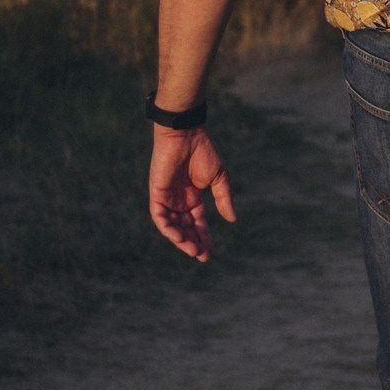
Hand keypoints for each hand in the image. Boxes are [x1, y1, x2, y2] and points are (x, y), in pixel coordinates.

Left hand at [148, 124, 236, 261]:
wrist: (185, 134)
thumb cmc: (202, 151)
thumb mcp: (218, 178)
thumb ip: (223, 198)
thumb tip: (232, 219)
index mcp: (193, 196)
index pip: (197, 222)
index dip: (203, 237)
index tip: (209, 252)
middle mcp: (179, 199)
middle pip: (185, 228)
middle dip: (193, 243)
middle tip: (202, 256)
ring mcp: (167, 197)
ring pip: (172, 226)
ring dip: (181, 240)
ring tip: (193, 250)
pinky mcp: (157, 193)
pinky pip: (160, 216)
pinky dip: (168, 228)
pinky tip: (178, 237)